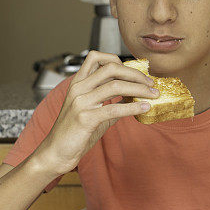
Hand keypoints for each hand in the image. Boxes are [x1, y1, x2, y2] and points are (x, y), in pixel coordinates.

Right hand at [34, 50, 157, 174]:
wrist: (55, 153)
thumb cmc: (74, 133)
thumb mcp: (93, 112)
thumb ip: (110, 103)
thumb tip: (133, 98)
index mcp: (78, 83)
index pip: (97, 57)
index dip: (119, 60)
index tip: (136, 72)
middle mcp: (78, 88)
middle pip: (111, 68)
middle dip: (135, 74)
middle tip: (150, 83)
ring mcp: (81, 102)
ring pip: (115, 86)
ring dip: (140, 89)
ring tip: (153, 95)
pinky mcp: (85, 118)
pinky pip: (114, 108)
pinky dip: (134, 107)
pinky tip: (144, 108)